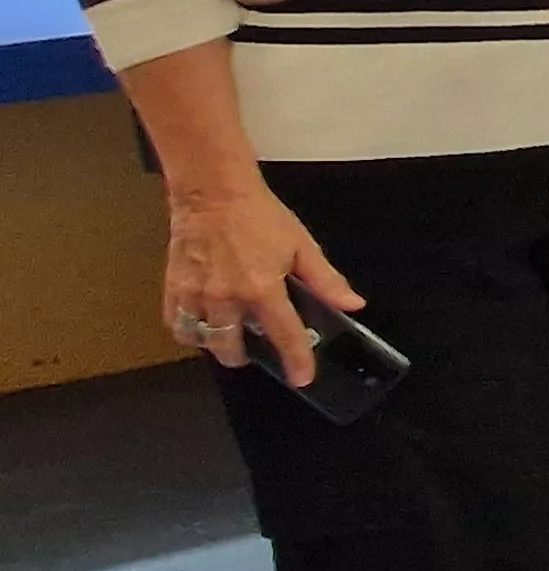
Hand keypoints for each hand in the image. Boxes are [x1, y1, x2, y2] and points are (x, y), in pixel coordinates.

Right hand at [160, 179, 362, 386]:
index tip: (302, 378)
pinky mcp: (173, 285)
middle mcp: (226, 298)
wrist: (213, 192)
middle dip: (245, 356)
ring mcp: (195, 294)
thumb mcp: (301, 246)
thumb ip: (326, 280)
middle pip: (231, 348)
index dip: (296, 361)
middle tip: (255, 350)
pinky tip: (201, 324)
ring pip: (201, 340)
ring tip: (228, 338)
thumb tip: (353, 304)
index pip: (283, 336)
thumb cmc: (259, 216)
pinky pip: (175, 323)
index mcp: (262, 289)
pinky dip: (188, 331)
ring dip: (216, 346)